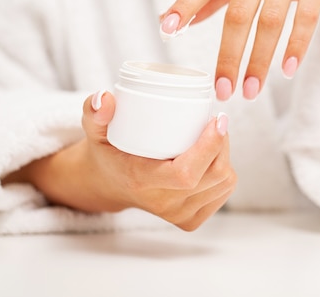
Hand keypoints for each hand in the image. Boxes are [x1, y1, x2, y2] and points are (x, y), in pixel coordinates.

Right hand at [3, 92, 235, 230]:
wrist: (109, 185)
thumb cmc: (108, 152)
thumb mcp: (94, 131)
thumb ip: (93, 112)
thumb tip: (105, 98)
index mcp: (142, 181)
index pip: (186, 174)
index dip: (209, 146)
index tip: (216, 119)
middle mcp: (163, 203)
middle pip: (213, 175)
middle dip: (222, 143)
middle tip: (216, 120)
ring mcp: (178, 214)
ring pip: (223, 183)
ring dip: (226, 156)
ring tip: (214, 136)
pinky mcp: (190, 220)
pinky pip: (222, 193)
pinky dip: (224, 172)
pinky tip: (215, 157)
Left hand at [160, 0, 319, 100]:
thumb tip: (170, 20)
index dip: (185, 5)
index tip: (167, 30)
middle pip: (239, 12)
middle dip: (229, 55)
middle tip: (223, 89)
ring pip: (272, 20)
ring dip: (260, 60)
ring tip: (252, 90)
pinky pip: (307, 16)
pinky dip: (297, 46)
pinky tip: (287, 69)